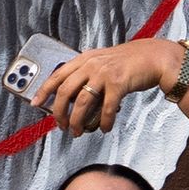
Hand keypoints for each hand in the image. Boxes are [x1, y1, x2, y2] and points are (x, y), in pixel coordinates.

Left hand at [28, 39, 181, 134]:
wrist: (153, 57)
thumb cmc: (128, 62)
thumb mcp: (102, 60)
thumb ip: (87, 72)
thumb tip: (72, 94)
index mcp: (84, 59)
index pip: (57, 75)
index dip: (44, 91)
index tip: (35, 104)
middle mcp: (91, 65)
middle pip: (65, 92)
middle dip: (59, 113)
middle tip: (61, 126)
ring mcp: (104, 74)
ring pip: (82, 102)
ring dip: (77, 121)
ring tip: (77, 132)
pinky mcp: (118, 83)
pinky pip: (106, 108)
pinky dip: (104, 122)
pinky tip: (104, 128)